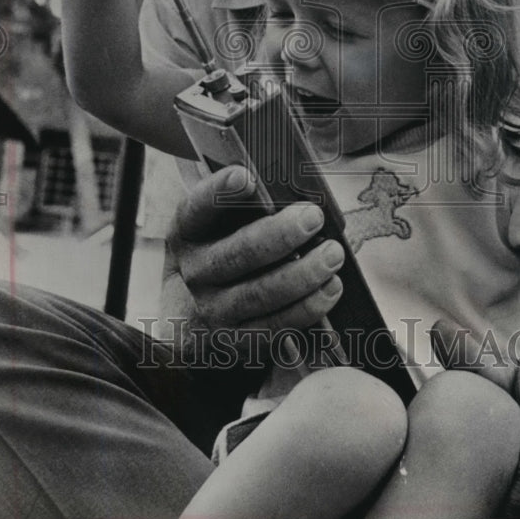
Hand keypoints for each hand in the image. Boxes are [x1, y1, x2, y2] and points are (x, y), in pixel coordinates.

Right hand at [165, 165, 345, 334]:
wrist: (188, 326)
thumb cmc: (218, 258)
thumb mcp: (213, 230)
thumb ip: (242, 210)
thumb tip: (293, 191)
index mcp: (187, 233)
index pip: (197, 207)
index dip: (218, 191)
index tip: (246, 176)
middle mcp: (193, 272)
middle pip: (237, 254)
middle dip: (280, 235)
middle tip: (313, 217)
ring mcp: (211, 311)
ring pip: (260, 294)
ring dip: (303, 274)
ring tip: (333, 255)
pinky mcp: (235, 342)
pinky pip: (274, 328)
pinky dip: (307, 308)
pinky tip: (330, 289)